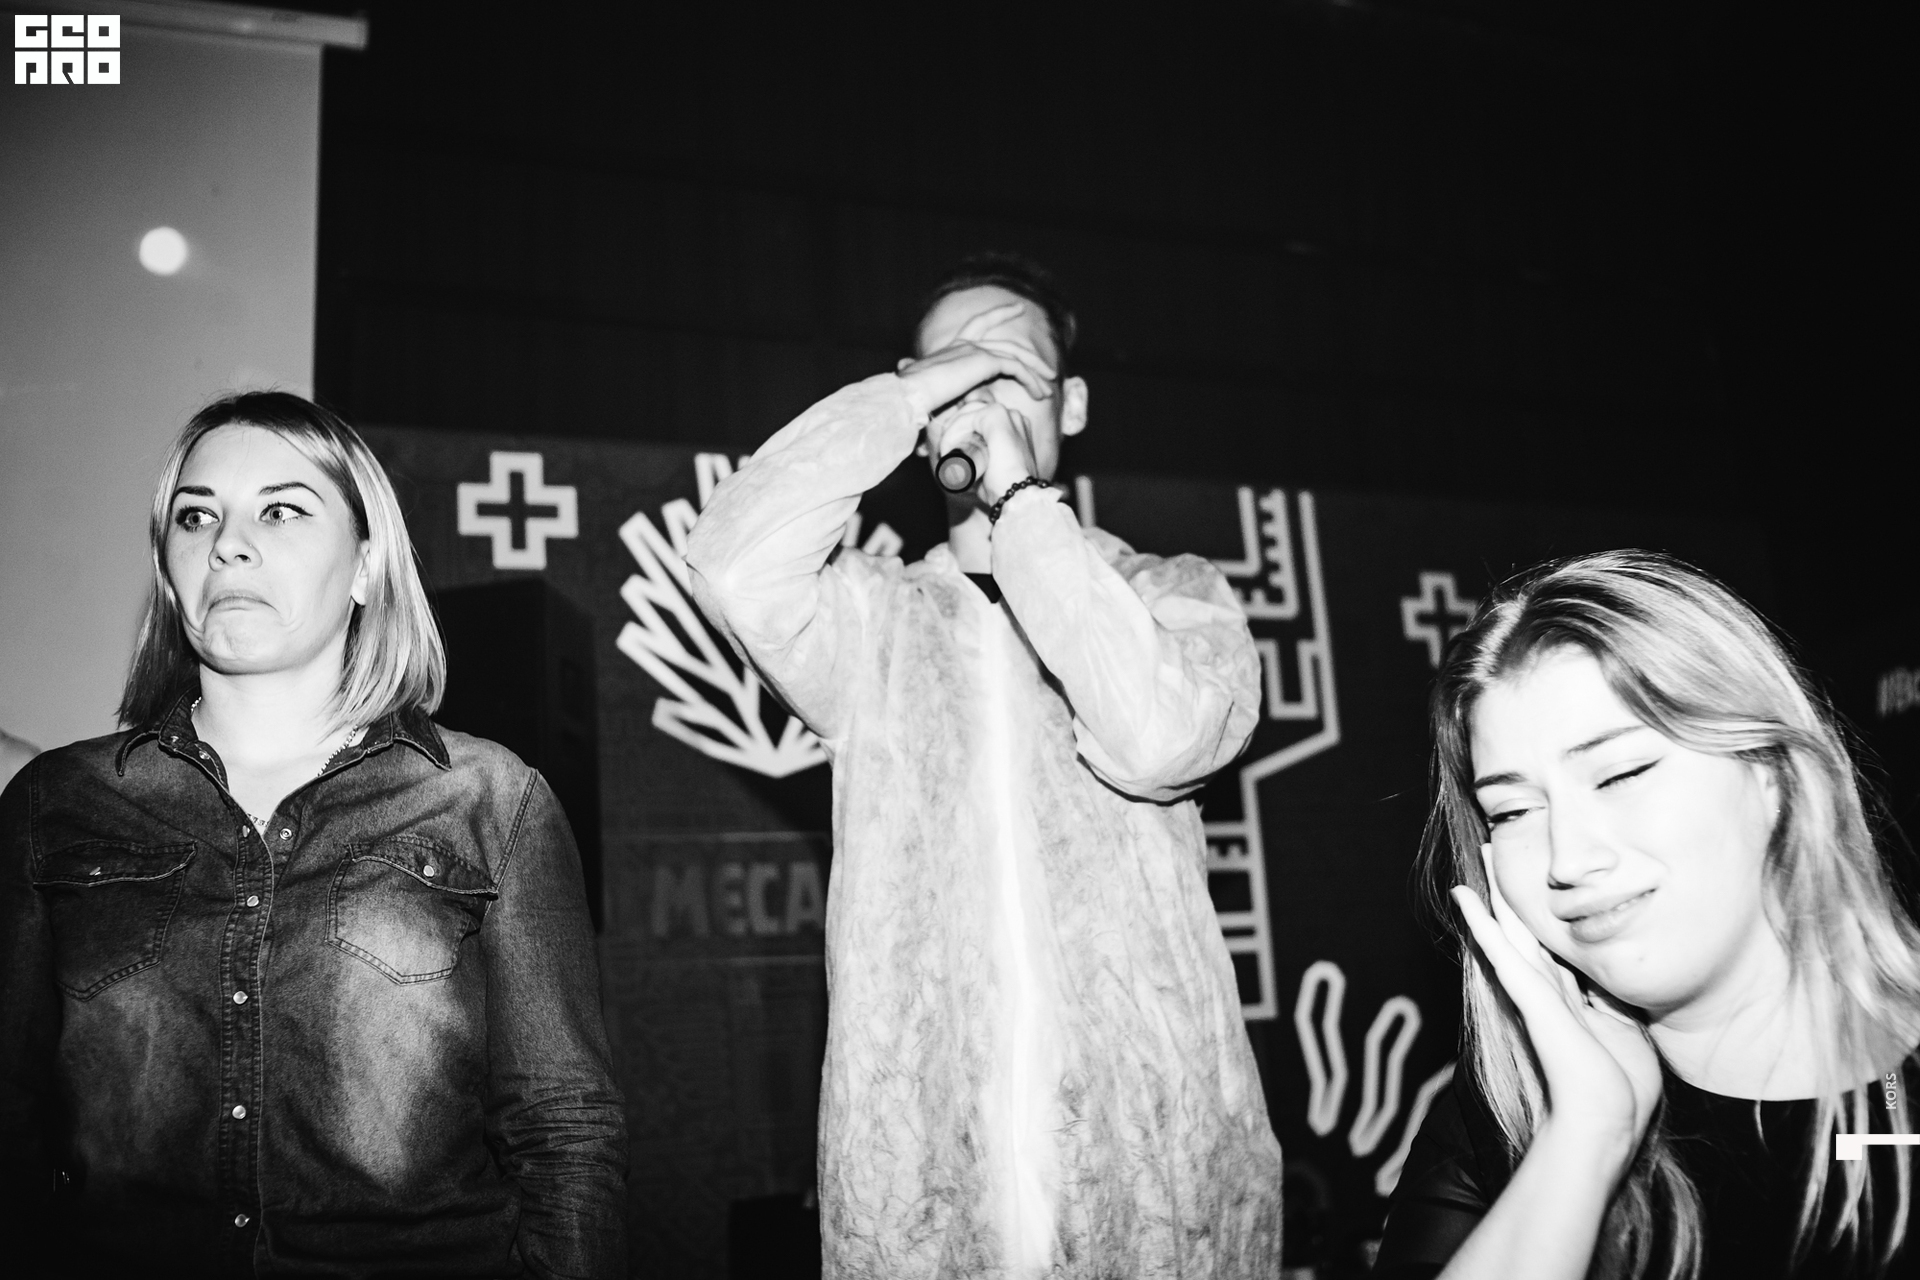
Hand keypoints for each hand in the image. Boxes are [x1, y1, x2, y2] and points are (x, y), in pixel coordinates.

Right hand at [897, 300, 1055, 423]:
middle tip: (1048, 366)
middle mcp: (964, 344)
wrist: (908, 394)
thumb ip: (945, 391)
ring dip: (1035, 371)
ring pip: (1015, 355)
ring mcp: (974, 349)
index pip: (978, 324)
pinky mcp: (984, 361)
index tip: (1017, 307)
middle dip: (1029, 353)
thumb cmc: (912, 398)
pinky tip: (1039, 391)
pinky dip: (1030, 378)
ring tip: (1049, 386)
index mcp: (951, 347)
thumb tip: (949, 399)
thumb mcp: (932, 392)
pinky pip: (1015, 367)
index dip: (998, 313)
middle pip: (1005, 341)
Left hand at [926, 401, 1040, 506]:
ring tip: (946, 455)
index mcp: (1013, 426)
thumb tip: (954, 461)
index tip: (946, 449)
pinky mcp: (997, 417)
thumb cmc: (1001, 489)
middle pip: (970, 410)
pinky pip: (966, 418)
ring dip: (951, 433)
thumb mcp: (985, 469)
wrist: (1016, 496)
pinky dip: (953, 433)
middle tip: (942, 451)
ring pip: (966, 413)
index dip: (958, 428)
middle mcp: (1013, 415)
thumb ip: (975, 458)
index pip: (977, 415)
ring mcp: (1007, 413)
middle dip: (952, 428)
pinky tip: (950, 451)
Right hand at [1451, 844, 1661, 1169]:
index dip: (1541, 920)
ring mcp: (1534, 994)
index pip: (1552, 950)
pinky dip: (1481, 923)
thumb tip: (1608, 972)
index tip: (1533, 890)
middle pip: (1525, 933)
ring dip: (1493, 895)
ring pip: (1510, 933)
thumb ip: (1611, 998)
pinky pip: (1500, 953)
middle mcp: (1547, 992)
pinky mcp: (1529, 998)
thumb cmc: (1621, 1089)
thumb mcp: (1626, 1029)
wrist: (1605, 1124)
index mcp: (1570, 1000)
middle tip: (1492, 854)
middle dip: (1511, 896)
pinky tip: (1463, 896)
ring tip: (1479, 858)